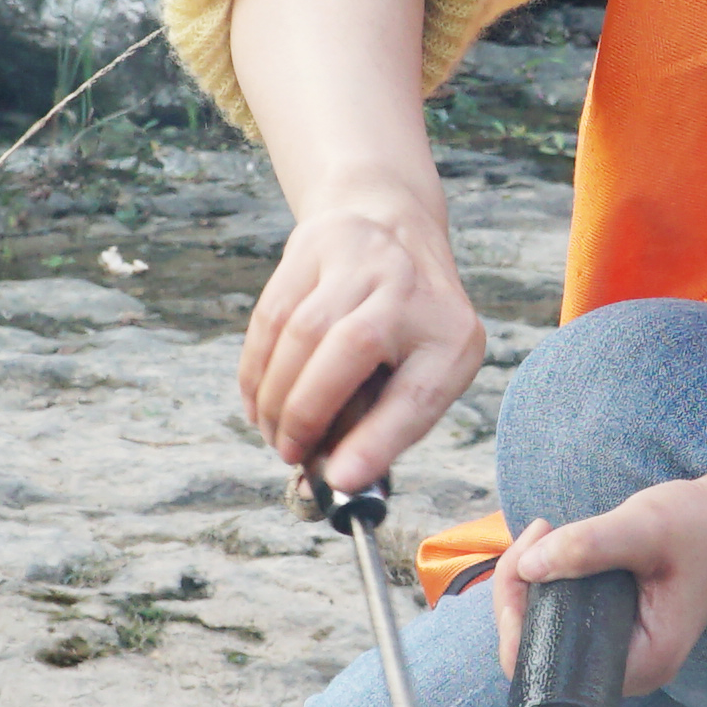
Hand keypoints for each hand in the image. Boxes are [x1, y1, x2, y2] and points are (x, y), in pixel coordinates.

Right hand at [237, 175, 479, 492]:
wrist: (391, 227)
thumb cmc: (407, 325)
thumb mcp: (424, 369)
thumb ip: (388, 423)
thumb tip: (339, 479)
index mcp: (451, 333)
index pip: (418, 393)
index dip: (378, 440)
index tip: (342, 479)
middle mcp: (410, 287)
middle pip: (349, 349)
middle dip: (307, 413)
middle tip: (290, 453)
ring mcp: (360, 257)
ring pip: (299, 330)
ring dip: (275, 395)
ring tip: (274, 433)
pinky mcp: (311, 246)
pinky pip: (270, 315)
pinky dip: (256, 368)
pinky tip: (258, 402)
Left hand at [488, 448, 706, 695]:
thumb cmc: (703, 526)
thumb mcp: (647, 527)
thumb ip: (589, 547)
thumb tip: (530, 567)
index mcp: (644, 661)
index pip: (550, 664)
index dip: (519, 617)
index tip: (527, 561)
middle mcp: (630, 668)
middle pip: (540, 649)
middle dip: (521, 592)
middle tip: (539, 532)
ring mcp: (621, 651)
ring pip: (547, 630)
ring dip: (532, 583)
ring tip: (547, 533)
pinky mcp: (614, 630)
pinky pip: (562, 616)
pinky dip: (548, 582)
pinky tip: (555, 547)